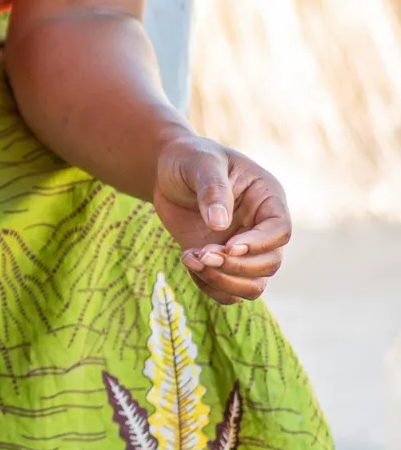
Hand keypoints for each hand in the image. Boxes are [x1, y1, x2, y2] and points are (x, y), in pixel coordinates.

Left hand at [152, 135, 290, 303]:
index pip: (280, 232)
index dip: (258, 245)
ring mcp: (241, 247)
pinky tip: (187, 260)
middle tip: (201, 253)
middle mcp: (260, 227)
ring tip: (191, 259)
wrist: (169, 171)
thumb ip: (213, 189)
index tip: (228, 246)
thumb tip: (220, 224)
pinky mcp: (220, 261)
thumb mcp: (201, 163)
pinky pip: (227, 290)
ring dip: (223, 281)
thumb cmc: (190, 158)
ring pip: (253, 285)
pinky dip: (209, 286)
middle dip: (236, 267)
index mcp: (267, 199)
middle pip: (270, 264)